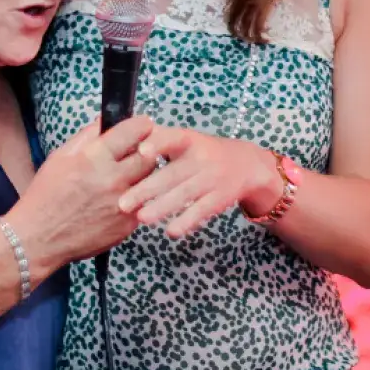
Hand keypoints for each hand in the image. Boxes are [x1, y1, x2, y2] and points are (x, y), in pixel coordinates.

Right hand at [11, 117, 157, 270]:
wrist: (39, 238)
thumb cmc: (45, 196)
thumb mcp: (59, 158)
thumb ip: (86, 137)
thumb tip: (104, 121)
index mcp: (95, 158)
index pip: (133, 132)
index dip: (141, 125)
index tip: (143, 125)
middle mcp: (113, 180)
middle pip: (149, 156)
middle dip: (147, 149)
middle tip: (139, 150)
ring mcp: (123, 204)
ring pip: (150, 181)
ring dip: (144, 175)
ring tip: (129, 175)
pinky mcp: (127, 225)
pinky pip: (142, 204)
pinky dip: (137, 199)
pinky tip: (119, 199)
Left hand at [118, 127, 278, 237]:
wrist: (246, 164)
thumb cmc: (203, 152)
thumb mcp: (185, 140)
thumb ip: (158, 140)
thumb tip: (122, 138)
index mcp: (188, 140)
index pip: (172, 139)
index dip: (158, 144)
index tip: (141, 151)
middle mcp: (201, 158)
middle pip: (173, 174)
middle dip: (147, 189)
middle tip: (123, 202)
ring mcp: (212, 179)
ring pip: (185, 194)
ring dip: (163, 207)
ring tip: (142, 218)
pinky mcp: (219, 198)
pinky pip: (201, 211)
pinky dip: (186, 221)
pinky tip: (170, 231)